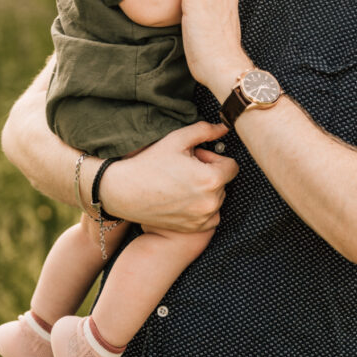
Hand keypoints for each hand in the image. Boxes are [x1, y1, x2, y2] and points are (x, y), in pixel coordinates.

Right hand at [100, 121, 237, 231]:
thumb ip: (205, 131)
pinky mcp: (194, 229)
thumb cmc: (150, 163)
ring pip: (217, 198)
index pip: (232, 166)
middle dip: (210, 173)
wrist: (124, 192)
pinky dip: (202, 207)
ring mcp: (202, 219)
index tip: (197, 157)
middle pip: (224, 182)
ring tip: (182, 182)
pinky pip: (210, 216)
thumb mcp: (177, 139)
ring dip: (206, 190)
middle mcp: (211, 202)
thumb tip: (225, 127)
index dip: (215, 158)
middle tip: (185, 168)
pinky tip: (181, 198)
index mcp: (211, 179)